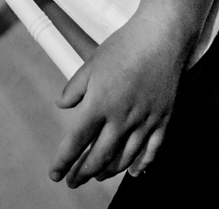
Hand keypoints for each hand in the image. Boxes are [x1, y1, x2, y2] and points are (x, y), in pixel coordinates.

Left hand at [49, 8, 189, 186]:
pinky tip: (133, 172)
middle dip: (83, 173)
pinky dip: (142, 164)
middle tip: (74, 181)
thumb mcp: (91, 64)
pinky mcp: (162, 118)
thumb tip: (62, 104)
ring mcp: (144, 120)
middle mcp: (121, 118)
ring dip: (108, 171)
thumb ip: (74, 88)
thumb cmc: (124, 46)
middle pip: (99, 157)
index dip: (64, 161)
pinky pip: (152, 150)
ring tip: (98, 176)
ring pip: (125, 158)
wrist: (161, 36)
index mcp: (99, 104)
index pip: (76, 142)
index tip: (55, 173)